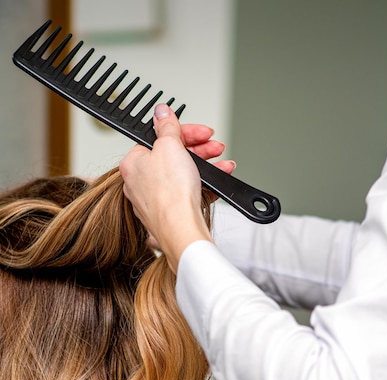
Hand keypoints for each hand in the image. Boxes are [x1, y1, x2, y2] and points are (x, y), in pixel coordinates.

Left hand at [120, 104, 230, 271]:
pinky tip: (216, 183)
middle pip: (172, 157)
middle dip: (199, 150)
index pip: (159, 139)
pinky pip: (187, 194)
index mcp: (133, 163)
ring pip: (183, 176)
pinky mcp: (169, 214)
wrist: (181, 230)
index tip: (200, 131)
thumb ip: (167, 127)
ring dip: (206, 167)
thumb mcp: (170, 146)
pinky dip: (203, 186)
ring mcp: (154, 201)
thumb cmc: (170, 194)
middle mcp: (140, 183)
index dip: (184, 132)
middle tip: (215, 147)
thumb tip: (161, 111)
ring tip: (223, 164)